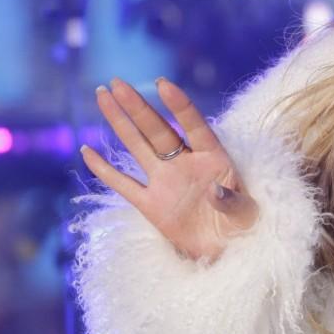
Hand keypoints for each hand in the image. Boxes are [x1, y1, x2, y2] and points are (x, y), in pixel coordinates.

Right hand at [80, 77, 258, 260]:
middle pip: (158, 130)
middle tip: (116, 82)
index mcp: (214, 158)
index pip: (194, 126)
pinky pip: (123, 184)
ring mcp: (166, 181)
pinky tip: (87, 150)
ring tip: (103, 96)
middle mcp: (186, 163)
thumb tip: (215, 191)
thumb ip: (232, 201)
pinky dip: (105, 170)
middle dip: (138, 107)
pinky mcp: (151, 205)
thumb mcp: (246, 214)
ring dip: (120, 123)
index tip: (162, 84)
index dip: (179, 106)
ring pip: (137, 147)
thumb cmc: (243, 225)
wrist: (226, 250)